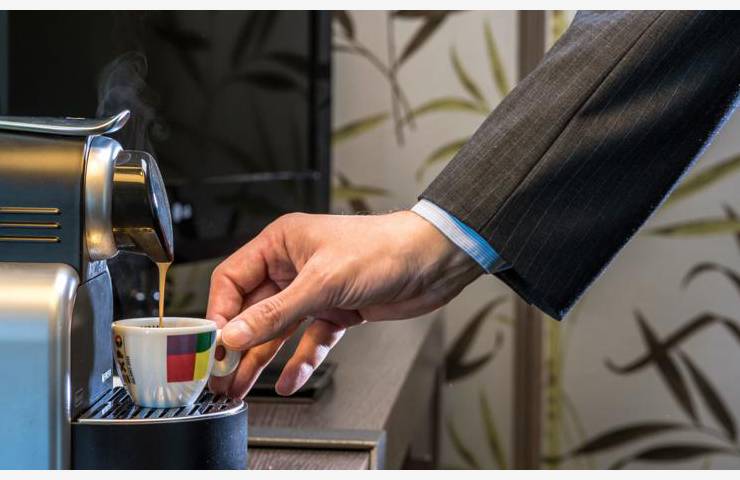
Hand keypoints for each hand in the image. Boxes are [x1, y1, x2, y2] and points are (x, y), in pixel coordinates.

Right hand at [207, 210, 481, 397]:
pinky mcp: (337, 310)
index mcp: (282, 244)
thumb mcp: (323, 282)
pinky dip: (301, 360)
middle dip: (238, 343)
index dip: (220, 312)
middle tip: (222, 373)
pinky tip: (291, 379)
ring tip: (242, 385)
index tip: (214, 343)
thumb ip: (276, 312)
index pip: (234, 279)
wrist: (432, 261)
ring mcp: (316, 291)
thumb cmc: (383, 249)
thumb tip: (234, 333)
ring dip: (262, 358)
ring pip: (279, 329)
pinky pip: (310, 339)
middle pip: (254, 309)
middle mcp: (294, 266)